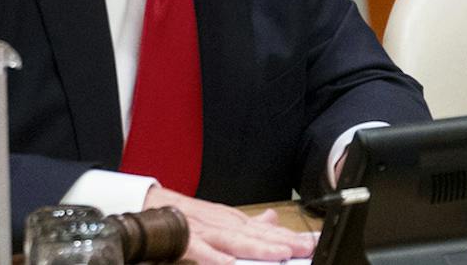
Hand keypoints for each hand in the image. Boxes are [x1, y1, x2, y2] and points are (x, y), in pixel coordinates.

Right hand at [141, 186, 316, 264]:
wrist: (152, 206)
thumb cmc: (191, 217)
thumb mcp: (223, 217)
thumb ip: (249, 223)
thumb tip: (275, 219)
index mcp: (235, 222)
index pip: (268, 231)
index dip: (292, 237)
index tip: (314, 243)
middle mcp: (224, 225)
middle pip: (258, 235)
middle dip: (284, 242)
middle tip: (307, 248)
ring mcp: (206, 232)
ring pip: (236, 241)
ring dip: (259, 248)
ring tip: (281, 255)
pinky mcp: (185, 240)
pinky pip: (200, 251)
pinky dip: (214, 257)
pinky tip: (229, 263)